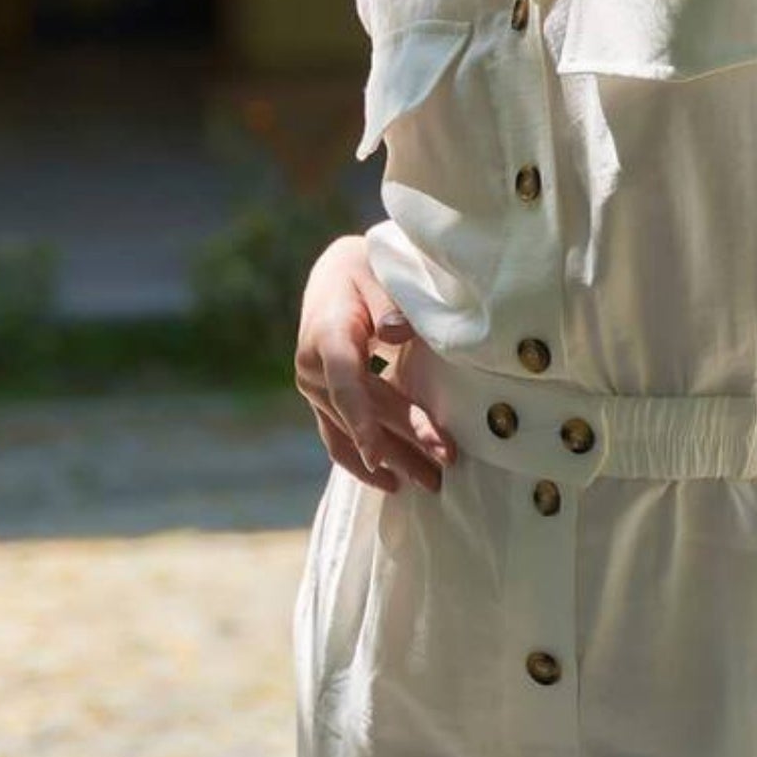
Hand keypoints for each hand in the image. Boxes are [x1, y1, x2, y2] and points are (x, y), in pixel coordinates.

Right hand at [293, 235, 458, 494]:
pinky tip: (392, 483)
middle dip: (403, 443)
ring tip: (429, 484)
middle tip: (443, 466)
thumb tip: (397, 334)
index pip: (345, 385)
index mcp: (327, 337)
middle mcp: (313, 369)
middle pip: (361, 414)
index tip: (378, 455)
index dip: (362, 420)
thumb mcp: (377, 275)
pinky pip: (338, 439)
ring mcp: (313, 389)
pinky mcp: (321, 401)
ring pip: (351, 434)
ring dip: (391, 460)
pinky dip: (363, 463)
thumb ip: (388, 305)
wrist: (331, 278)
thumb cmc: (362, 272)